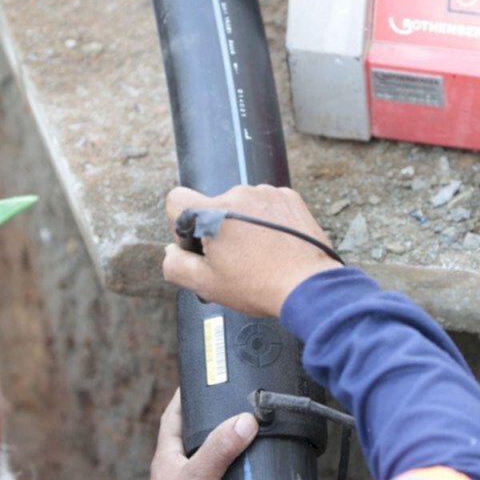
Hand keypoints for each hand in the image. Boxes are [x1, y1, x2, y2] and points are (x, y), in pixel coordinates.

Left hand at [143, 390, 258, 479]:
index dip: (183, 398)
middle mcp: (179, 468)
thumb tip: (244, 421)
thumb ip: (219, 449)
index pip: (172, 417)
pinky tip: (250, 472)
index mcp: (169, 455)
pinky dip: (237, 474)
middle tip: (234, 404)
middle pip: (195, 436)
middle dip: (212, 421)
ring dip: (228, 449)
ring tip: (250, 434)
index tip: (197, 381)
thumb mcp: (197, 476)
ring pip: (213, 459)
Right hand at [163, 185, 341, 317]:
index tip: (199, 245)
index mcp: (211, 213)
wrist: (307, 285)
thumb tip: (171, 251)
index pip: (176, 200)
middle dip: (218, 229)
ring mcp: (266, 193)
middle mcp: (238, 194)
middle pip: (212, 206)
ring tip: (261, 254)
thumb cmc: (258, 286)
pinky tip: (276, 244)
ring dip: (244, 224)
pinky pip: (267, 205)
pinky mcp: (288, 197)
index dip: (181, 225)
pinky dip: (267, 221)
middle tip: (236, 259)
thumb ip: (176, 265)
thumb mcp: (206, 285)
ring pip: (241, 205)